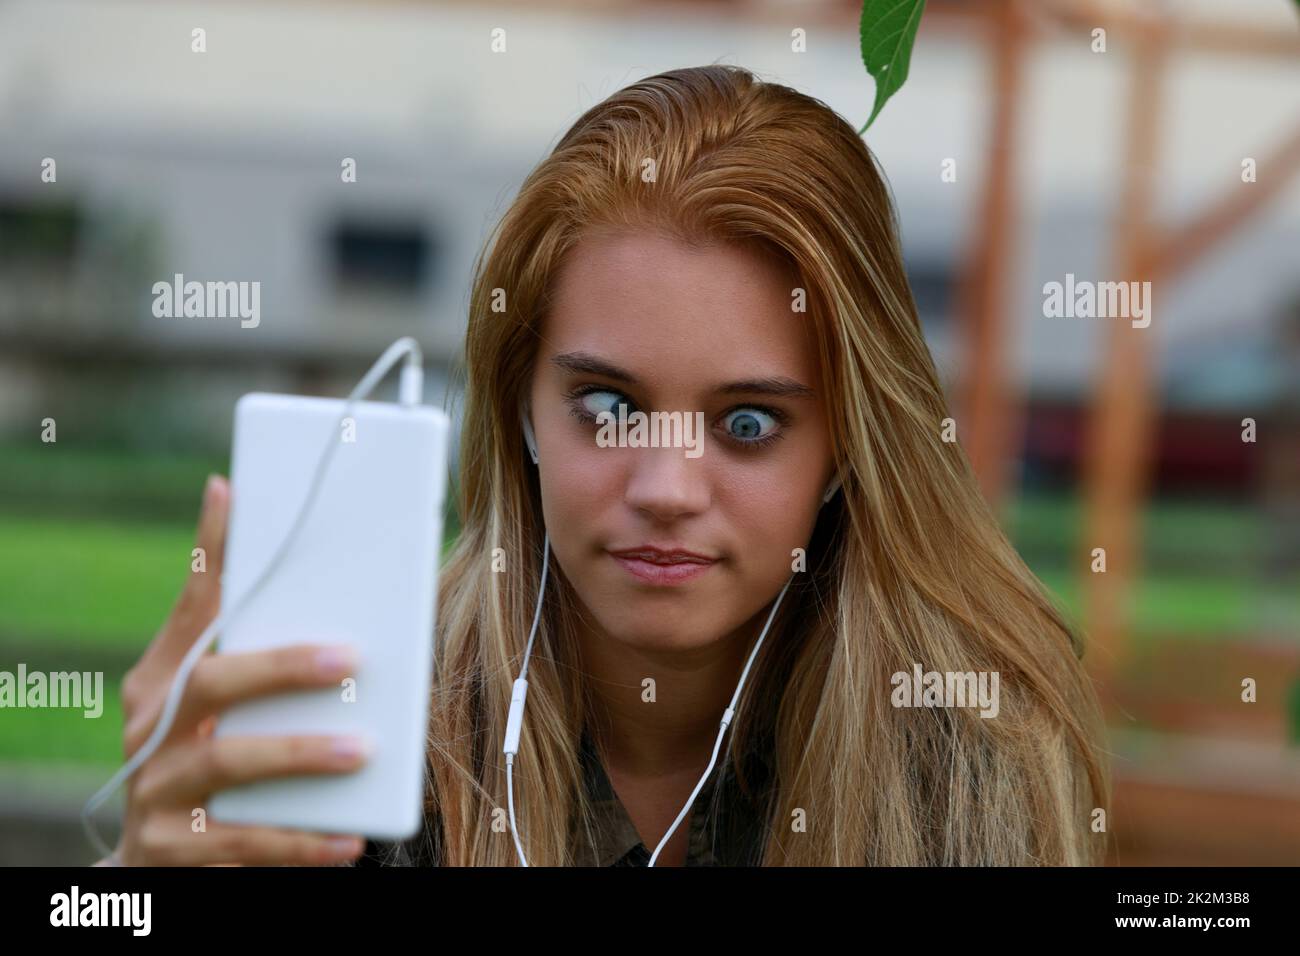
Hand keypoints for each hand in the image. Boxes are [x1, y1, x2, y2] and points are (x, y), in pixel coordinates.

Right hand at [113, 474, 368, 865]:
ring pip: (226, 763)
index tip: (231, 493)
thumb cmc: (211, 766)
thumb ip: (262, 662)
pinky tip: (351, 839)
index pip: (191, 609)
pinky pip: (242, 845)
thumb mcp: (222, 711)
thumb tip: (332, 601)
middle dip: (280, 665)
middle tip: (347, 656)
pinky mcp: (171, 852)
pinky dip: (300, 842)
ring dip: (298, 755)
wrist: (162, 868)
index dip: (210, 553)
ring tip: (361, 750)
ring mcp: (155, 793)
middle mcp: (150, 732)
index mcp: (163, 686)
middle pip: (211, 684)